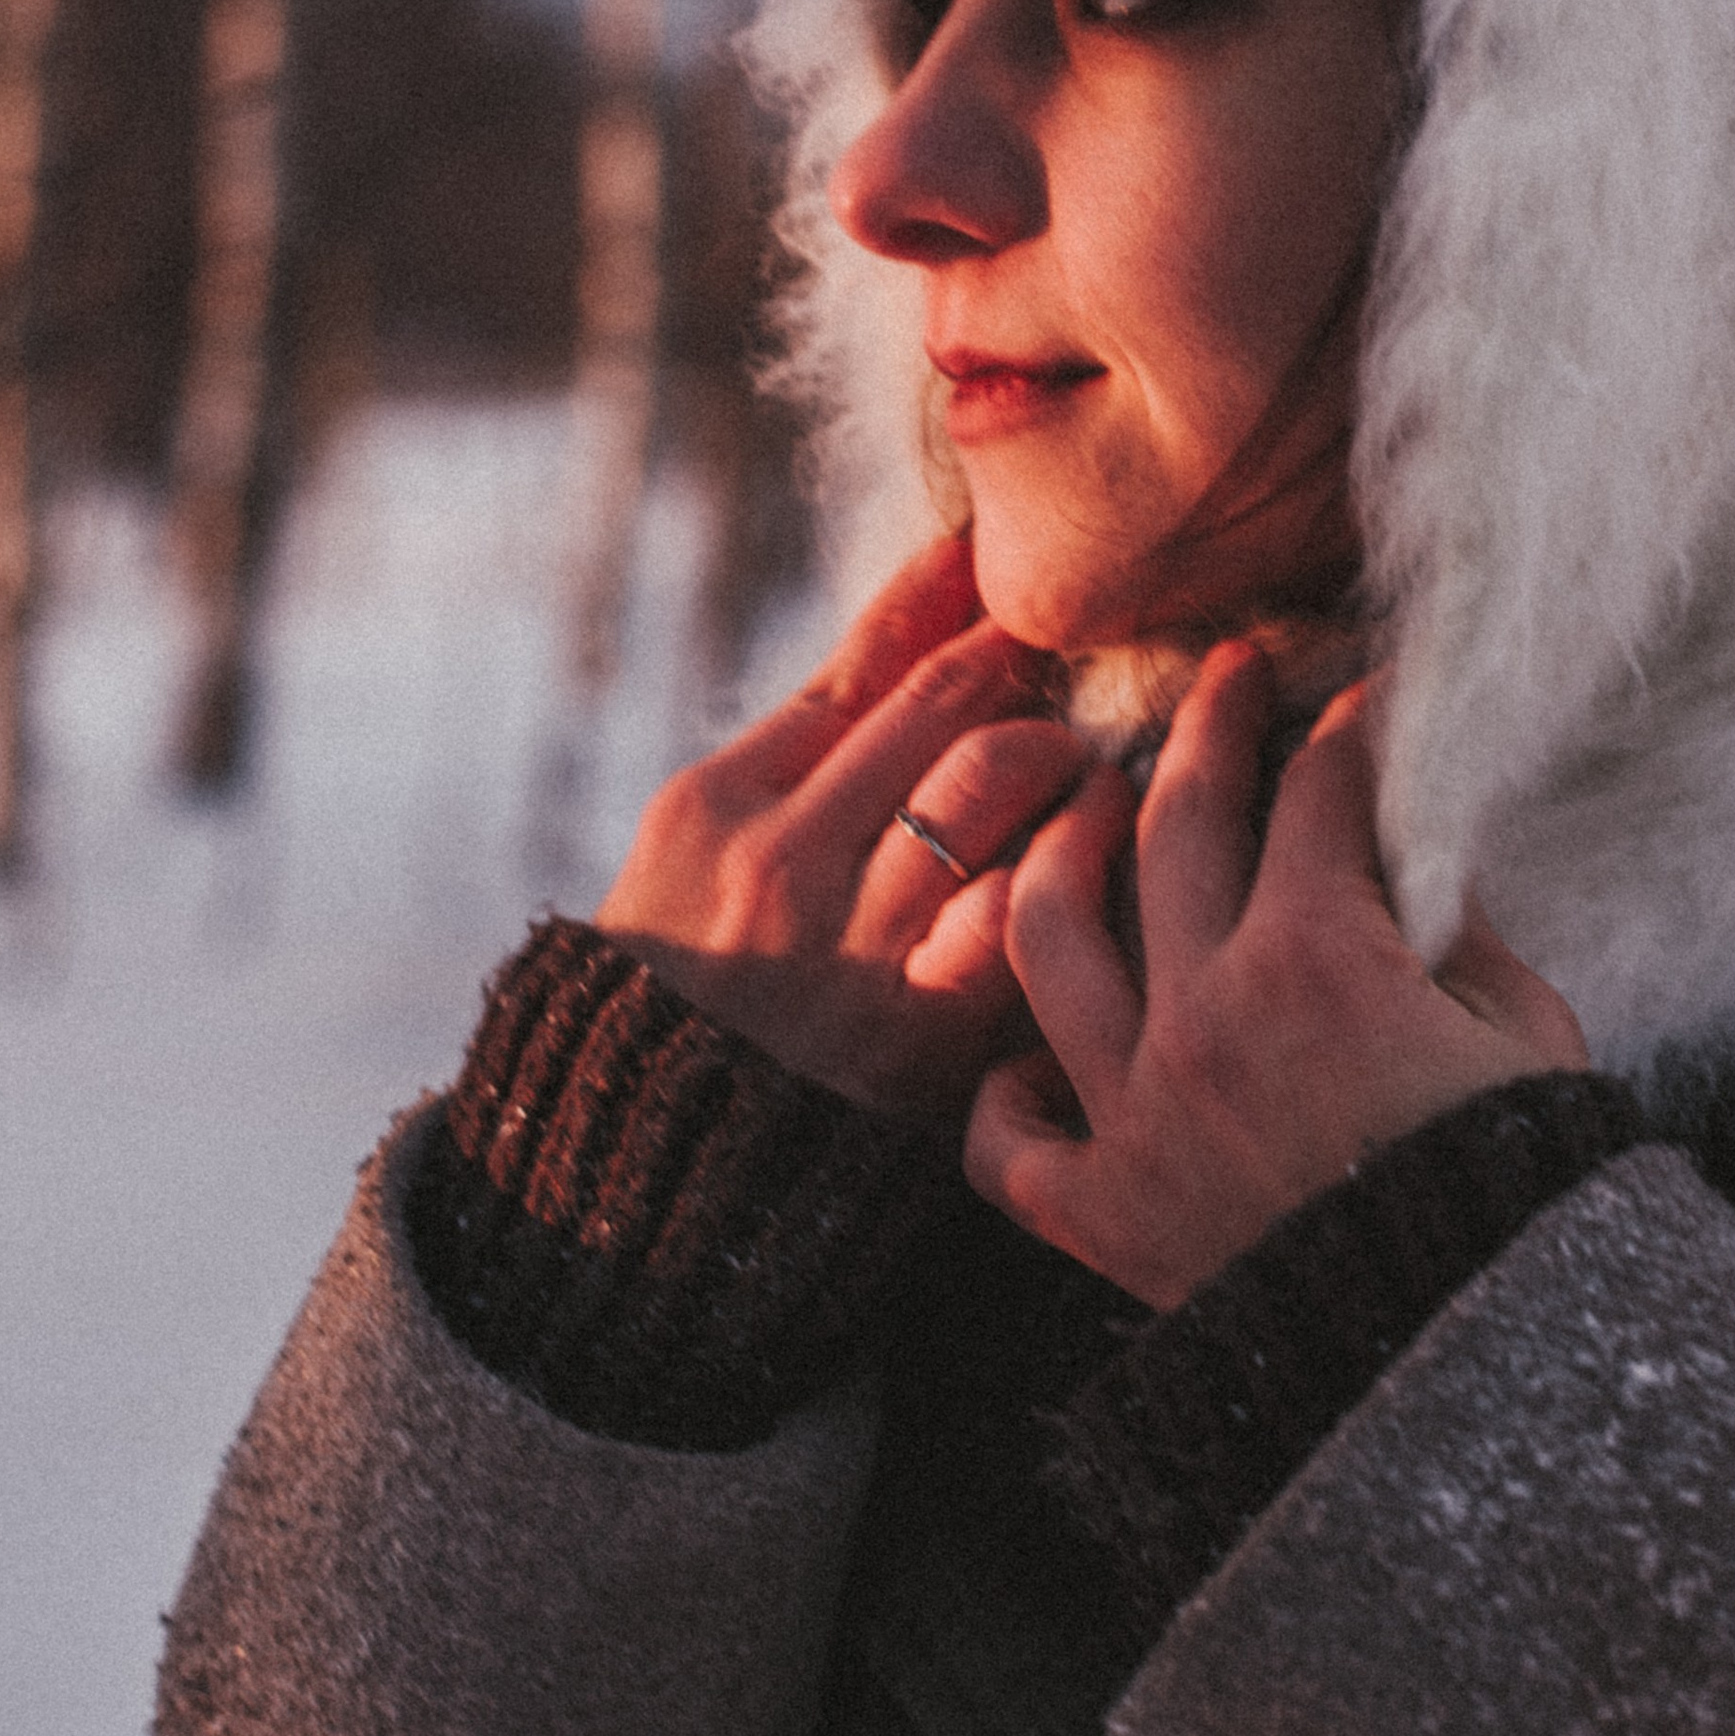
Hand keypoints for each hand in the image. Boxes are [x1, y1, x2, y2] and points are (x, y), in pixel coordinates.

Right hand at [597, 534, 1091, 1117]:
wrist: (645, 1167)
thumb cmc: (688, 989)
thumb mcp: (699, 850)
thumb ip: (801, 743)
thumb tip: (919, 610)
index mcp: (717, 800)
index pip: (864, 662)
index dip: (949, 601)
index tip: (996, 568)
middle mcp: (780, 859)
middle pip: (943, 703)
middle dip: (1022, 664)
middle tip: (1070, 664)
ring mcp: (848, 946)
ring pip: (991, 778)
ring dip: (1062, 754)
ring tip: (1086, 767)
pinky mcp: (917, 1033)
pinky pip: (1017, 913)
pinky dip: (1063, 869)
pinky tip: (1090, 866)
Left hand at [965, 644, 1587, 1307]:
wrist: (1477, 1361)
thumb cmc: (1526, 1187)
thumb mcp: (1522, 1028)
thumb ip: (1453, 922)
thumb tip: (1413, 847)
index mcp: (1318, 954)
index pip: (1317, 791)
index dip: (1344, 728)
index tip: (1354, 696)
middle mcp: (1205, 1012)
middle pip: (1174, 824)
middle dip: (1206, 727)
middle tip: (1225, 677)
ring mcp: (1137, 1112)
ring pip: (1044, 938)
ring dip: (1062, 852)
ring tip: (1090, 809)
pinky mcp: (1104, 1216)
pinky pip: (1006, 1143)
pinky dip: (1006, 1094)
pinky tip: (1034, 1057)